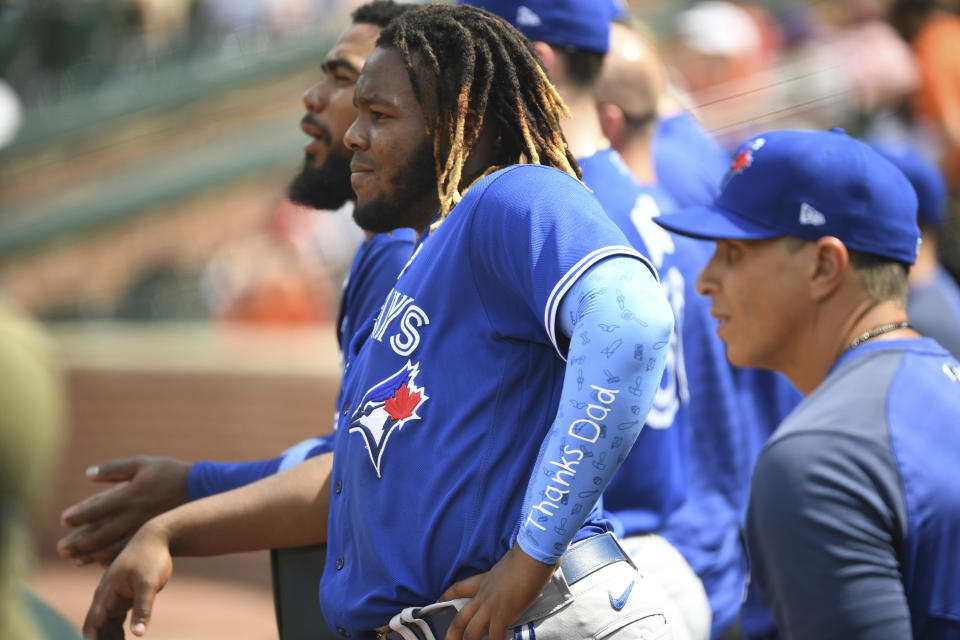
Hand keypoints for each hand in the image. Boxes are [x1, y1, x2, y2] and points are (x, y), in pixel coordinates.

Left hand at [58, 456, 190, 566]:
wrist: (201, 490)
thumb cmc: (170, 473)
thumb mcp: (142, 463)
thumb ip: (114, 469)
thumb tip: (88, 474)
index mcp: (129, 495)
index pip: (97, 508)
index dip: (78, 516)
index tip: (63, 521)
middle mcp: (133, 515)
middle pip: (100, 533)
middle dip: (79, 542)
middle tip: (61, 549)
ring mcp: (143, 528)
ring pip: (112, 546)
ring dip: (91, 554)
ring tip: (74, 559)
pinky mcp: (152, 536)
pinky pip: (129, 551)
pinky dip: (112, 558)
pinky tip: (100, 563)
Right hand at [82, 522, 172, 638]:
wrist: (156, 539)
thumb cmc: (151, 558)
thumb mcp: (149, 584)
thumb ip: (143, 608)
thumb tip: (138, 634)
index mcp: (106, 593)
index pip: (92, 624)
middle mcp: (105, 597)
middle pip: (97, 627)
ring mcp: (114, 598)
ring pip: (106, 626)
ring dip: (109, 639)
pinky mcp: (124, 598)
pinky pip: (116, 620)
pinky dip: (117, 633)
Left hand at [439, 545, 557, 639]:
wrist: (532, 555)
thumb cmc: (528, 554)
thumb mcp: (512, 563)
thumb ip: (513, 571)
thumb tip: (528, 571)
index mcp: (485, 580)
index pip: (459, 588)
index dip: (446, 596)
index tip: (437, 601)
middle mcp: (484, 595)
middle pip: (460, 618)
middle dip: (452, 634)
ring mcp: (491, 606)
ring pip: (471, 632)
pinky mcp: (503, 614)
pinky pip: (495, 637)